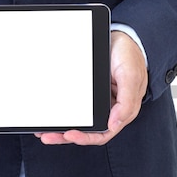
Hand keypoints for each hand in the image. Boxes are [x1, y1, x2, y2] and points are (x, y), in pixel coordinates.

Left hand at [37, 31, 147, 145]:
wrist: (124, 37)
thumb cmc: (130, 58)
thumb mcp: (131, 77)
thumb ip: (126, 102)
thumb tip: (114, 124)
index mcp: (121, 111)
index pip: (102, 133)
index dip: (86, 138)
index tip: (70, 135)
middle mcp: (109, 109)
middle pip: (87, 131)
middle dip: (66, 136)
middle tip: (48, 136)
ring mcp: (98, 102)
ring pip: (79, 121)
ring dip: (61, 128)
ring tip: (44, 132)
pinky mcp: (89, 93)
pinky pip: (75, 106)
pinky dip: (63, 112)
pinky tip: (51, 114)